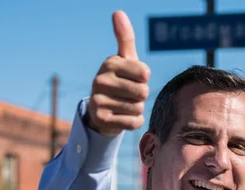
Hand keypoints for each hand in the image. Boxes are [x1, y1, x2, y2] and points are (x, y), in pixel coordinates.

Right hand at [87, 11, 150, 134]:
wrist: (100, 110)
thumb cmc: (120, 80)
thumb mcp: (124, 59)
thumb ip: (125, 38)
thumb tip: (118, 12)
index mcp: (109, 63)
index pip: (145, 74)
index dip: (143, 79)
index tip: (133, 78)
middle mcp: (100, 80)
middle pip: (143, 92)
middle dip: (141, 95)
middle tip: (128, 94)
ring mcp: (99, 101)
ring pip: (138, 108)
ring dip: (137, 109)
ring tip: (124, 104)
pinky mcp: (101, 119)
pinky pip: (133, 122)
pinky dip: (133, 121)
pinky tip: (122, 117)